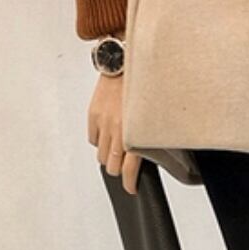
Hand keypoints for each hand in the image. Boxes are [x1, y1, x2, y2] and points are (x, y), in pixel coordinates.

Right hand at [88, 72, 141, 194]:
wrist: (125, 61)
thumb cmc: (144, 84)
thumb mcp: (154, 113)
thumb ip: (150, 134)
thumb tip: (151, 151)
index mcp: (136, 131)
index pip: (129, 168)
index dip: (129, 183)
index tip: (131, 188)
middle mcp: (118, 129)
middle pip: (112, 165)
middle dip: (119, 169)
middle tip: (125, 167)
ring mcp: (104, 123)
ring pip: (101, 154)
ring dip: (109, 156)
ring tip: (117, 151)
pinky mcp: (93, 115)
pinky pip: (93, 139)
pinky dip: (100, 141)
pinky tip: (108, 136)